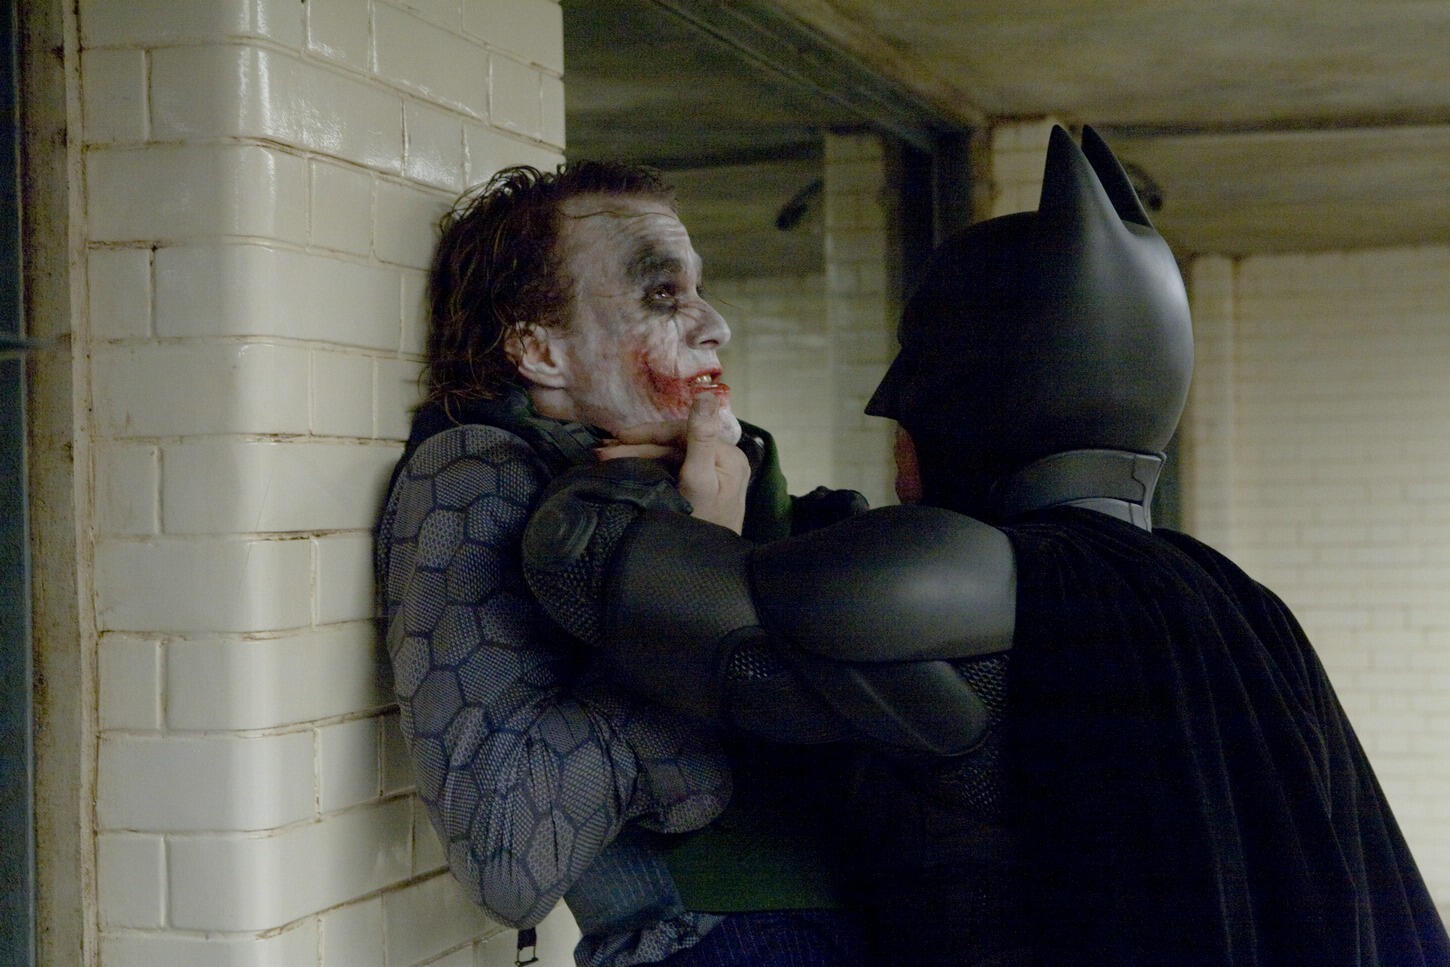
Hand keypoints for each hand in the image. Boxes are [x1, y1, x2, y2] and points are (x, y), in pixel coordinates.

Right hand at [597, 393, 747, 532]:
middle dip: (636, 447)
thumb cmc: (703, 525)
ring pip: (670, 457)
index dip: (648, 433)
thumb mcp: (698, 479)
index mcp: (729, 455)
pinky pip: (673, 470)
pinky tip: (625, 466)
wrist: (710, 570)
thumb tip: (707, 395)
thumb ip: (700, 438)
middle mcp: (725, 460)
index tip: (618, 437)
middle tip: (601, 451)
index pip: (682, 433)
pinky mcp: (703, 487)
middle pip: (675, 445)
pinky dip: (648, 468)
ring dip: (637, 456)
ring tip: (604, 458)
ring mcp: (714, 474)